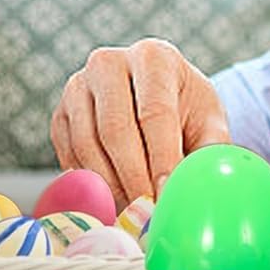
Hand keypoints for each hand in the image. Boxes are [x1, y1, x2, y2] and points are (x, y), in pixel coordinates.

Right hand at [51, 38, 229, 208]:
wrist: (156, 96)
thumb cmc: (186, 109)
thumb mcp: (209, 122)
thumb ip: (210, 152)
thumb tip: (203, 187)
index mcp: (153, 57)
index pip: (155, 112)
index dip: (161, 158)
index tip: (166, 195)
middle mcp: (109, 63)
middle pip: (115, 128)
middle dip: (133, 178)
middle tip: (147, 212)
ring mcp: (77, 86)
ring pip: (87, 144)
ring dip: (111, 185)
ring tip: (134, 211)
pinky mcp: (60, 114)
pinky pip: (69, 155)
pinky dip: (91, 183)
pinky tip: (114, 198)